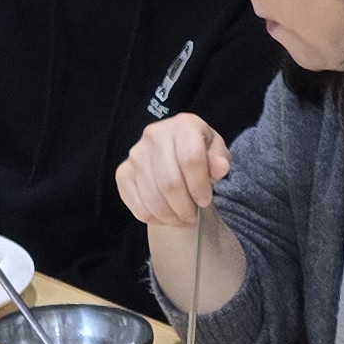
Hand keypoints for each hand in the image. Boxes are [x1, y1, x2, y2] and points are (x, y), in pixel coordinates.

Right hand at [115, 113, 230, 227]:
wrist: (175, 156)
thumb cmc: (201, 154)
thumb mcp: (217, 152)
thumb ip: (220, 159)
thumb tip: (219, 167)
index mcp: (183, 125)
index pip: (190, 159)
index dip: (200, 186)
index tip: (205, 201)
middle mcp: (154, 135)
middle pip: (170, 182)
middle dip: (185, 208)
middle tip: (194, 217)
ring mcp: (135, 154)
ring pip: (154, 199)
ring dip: (171, 217)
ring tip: (183, 219)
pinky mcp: (123, 173)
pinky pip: (138, 206)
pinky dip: (155, 219)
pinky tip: (167, 217)